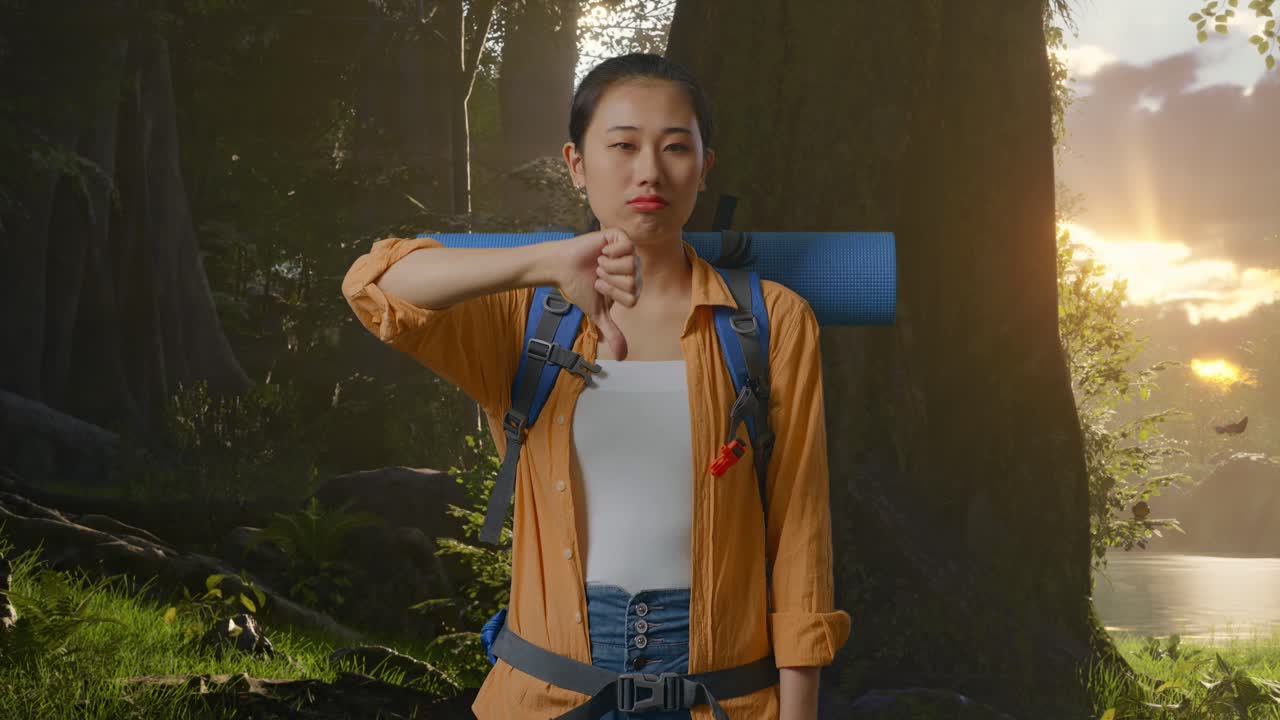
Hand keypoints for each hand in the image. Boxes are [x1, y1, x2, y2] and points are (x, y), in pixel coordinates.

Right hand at [552, 227, 640, 360]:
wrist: (562, 267)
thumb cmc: (579, 287)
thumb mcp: (597, 312)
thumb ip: (612, 331)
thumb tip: (622, 358)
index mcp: (630, 286)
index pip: (633, 298)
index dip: (612, 294)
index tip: (599, 287)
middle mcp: (632, 269)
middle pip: (632, 282)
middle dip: (609, 281)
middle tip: (597, 274)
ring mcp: (627, 252)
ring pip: (631, 265)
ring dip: (608, 267)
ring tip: (598, 263)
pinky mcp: (619, 237)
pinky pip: (627, 246)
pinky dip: (610, 252)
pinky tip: (602, 251)